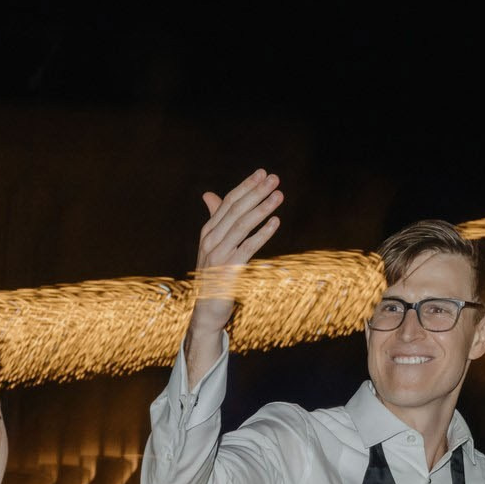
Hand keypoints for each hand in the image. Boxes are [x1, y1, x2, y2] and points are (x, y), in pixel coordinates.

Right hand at [189, 170, 284, 351]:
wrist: (206, 310)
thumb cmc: (213, 275)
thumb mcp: (213, 245)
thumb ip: (216, 220)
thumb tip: (210, 195)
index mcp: (208, 231)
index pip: (227, 202)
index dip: (245, 186)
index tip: (262, 173)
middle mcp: (211, 239)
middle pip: (235, 209)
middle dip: (256, 192)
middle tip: (275, 179)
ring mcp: (218, 254)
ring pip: (242, 225)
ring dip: (262, 208)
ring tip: (279, 196)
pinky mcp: (228, 269)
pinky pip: (247, 247)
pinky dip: (262, 234)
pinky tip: (275, 223)